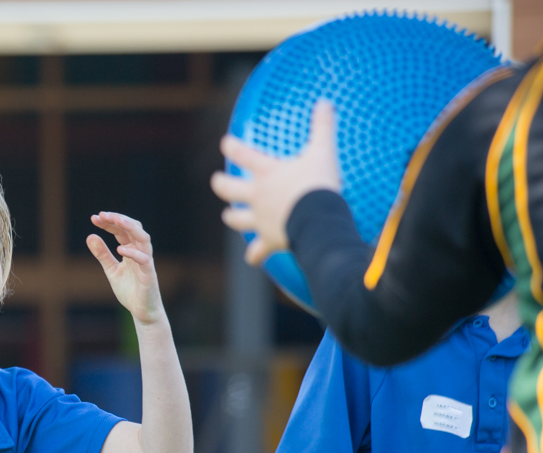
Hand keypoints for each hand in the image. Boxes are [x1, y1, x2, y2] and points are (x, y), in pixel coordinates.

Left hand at [87, 212, 164, 324]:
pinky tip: (119, 249)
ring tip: (115, 221)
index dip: (109, 223)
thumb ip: (102, 255)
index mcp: (131, 250)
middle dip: (118, 219)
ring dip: (130, 227)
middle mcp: (140, 252)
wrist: (141, 311)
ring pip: (143, 238)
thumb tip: (90, 236)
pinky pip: (144, 260)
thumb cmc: (129, 290)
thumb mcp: (111, 270)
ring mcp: (146, 262)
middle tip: (103, 214)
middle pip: (134, 228)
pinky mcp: (149, 274)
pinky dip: (133, 253)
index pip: (121, 230)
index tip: (94, 218)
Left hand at [210, 100, 341, 264]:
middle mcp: (258, 195)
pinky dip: (256, 254)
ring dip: (232, 218)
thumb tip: (325, 103)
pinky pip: (259, 250)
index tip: (225, 143)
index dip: (232, 147)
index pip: (243, 154)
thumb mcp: (322, 152)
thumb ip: (322, 127)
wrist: (317, 218)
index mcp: (267, 172)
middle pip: (229, 189)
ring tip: (228, 216)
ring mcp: (260, 219)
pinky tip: (252, 259)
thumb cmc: (318, 184)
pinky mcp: (269, 239)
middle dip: (221, 184)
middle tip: (216, 181)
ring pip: (237, 219)